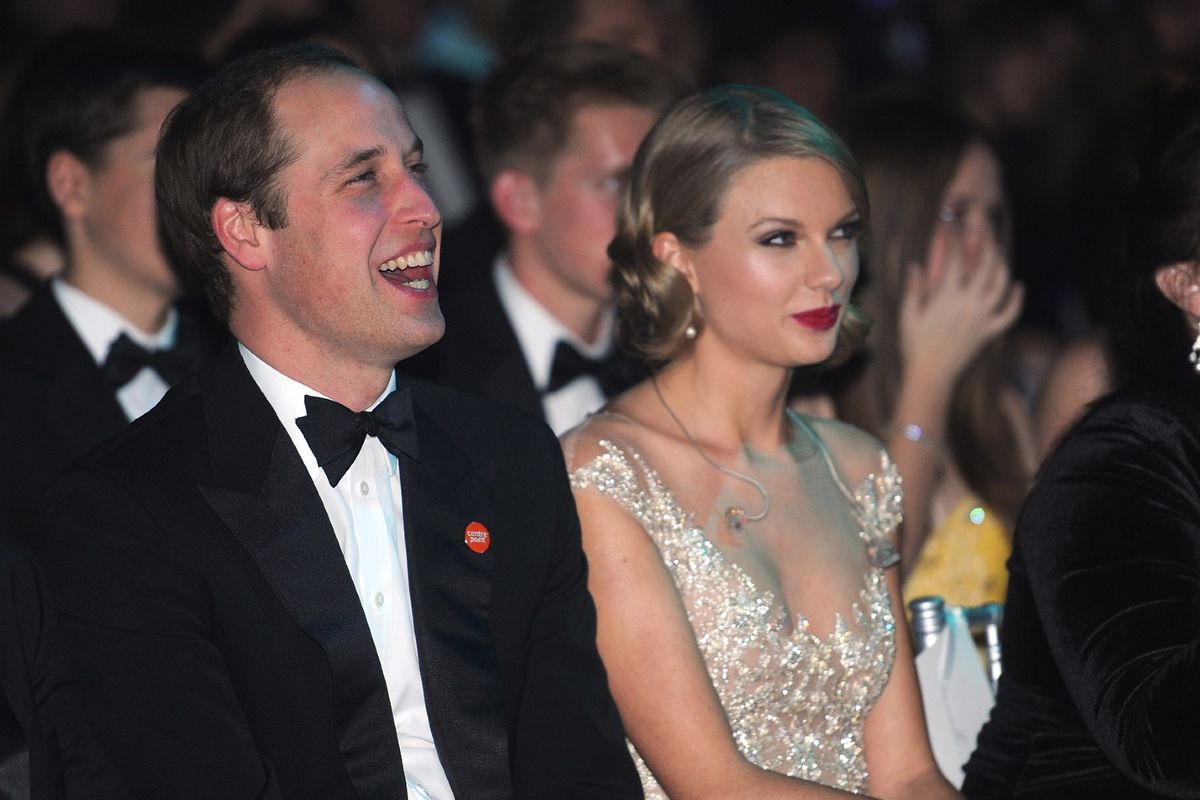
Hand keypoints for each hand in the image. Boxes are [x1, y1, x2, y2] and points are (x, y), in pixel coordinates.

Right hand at [898, 227, 1022, 383]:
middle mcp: (970, 303)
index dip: (953, 237)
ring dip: (1002, 263)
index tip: (949, 223)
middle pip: (985, 264)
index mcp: (947, 297)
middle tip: (983, 225)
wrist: (931, 375)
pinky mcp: (990, 331)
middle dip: (985, 240)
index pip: (955, 258)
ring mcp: (983, 317)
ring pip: (1001, 283)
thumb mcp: (908, 315)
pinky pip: (1009, 313)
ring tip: (998, 250)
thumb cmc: (914, 345)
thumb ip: (913, 288)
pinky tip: (1018, 285)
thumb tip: (916, 264)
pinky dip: (1017, 299)